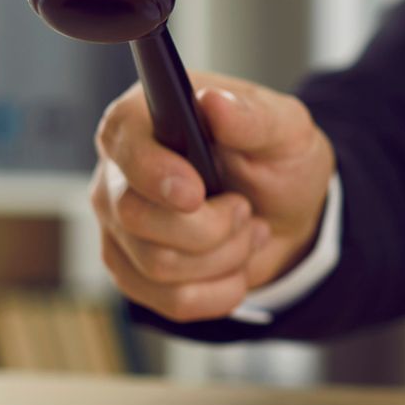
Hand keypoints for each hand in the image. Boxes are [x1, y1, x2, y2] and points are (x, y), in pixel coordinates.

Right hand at [90, 72, 335, 322]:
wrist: (284, 214)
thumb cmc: (277, 161)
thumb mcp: (286, 129)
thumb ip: (254, 116)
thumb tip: (213, 103)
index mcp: (143, 118)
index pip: (123, 144)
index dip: (155, 173)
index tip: (195, 193)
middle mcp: (118, 171)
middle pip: (137, 217)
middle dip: (211, 226)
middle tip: (245, 209)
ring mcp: (118, 226)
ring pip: (158, 265)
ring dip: (225, 257)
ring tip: (247, 231)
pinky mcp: (131, 271)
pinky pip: (170, 301)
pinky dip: (220, 289)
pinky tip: (236, 264)